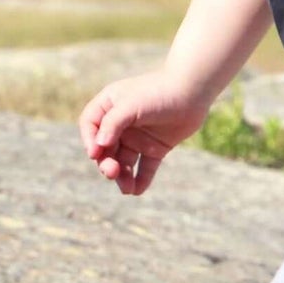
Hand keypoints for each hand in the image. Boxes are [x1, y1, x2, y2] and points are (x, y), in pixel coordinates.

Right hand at [77, 70, 209, 197]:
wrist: (194, 91)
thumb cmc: (159, 92)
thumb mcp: (131, 104)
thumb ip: (113, 123)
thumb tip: (99, 146)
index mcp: (110, 106)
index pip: (90, 125)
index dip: (89, 140)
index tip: (95, 153)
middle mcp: (122, 123)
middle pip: (106, 149)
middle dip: (106, 162)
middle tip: (112, 172)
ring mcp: (139, 136)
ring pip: (124, 161)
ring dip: (122, 176)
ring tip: (127, 189)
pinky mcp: (156, 147)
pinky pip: (145, 168)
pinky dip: (141, 180)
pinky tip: (138, 191)